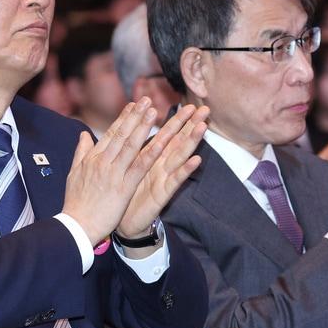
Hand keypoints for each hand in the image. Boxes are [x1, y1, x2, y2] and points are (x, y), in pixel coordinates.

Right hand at [61, 99, 159, 246]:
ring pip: (131, 146)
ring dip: (143, 127)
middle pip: (122, 135)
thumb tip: (83, 134)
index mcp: (93, 158)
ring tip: (154, 112)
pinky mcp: (123, 187)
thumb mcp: (73, 174)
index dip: (124, 118)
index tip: (134, 104)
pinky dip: (151, 153)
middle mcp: (103, 162)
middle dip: (135, 116)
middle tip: (147, 100)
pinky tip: (161, 142)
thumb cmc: (75, 203)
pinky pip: (139, 167)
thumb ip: (81, 152)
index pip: (111, 133)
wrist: (76, 226)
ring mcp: (114, 174)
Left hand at [115, 104, 208, 240]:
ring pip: (180, 157)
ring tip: (202, 126)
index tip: (188, 103)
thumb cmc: (125, 195)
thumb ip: (129, 148)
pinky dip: (186, 170)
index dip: (177, 120)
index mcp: (151, 158)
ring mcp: (163, 179)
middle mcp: (160, 166)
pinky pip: (175, 180)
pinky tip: (196, 160)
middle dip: (190, 125)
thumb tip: (129, 130)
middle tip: (204, 108)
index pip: (166, 134)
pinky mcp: (163, 194)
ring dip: (192, 141)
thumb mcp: (126, 167)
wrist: (123, 224)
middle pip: (178, 141)